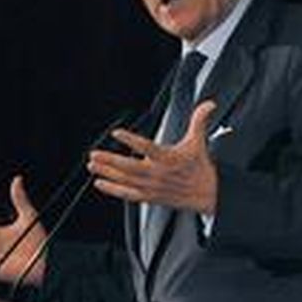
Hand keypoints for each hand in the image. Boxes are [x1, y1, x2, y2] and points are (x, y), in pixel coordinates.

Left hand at [88, 100, 218, 213]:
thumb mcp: (198, 142)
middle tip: (94, 154)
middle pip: (130, 167)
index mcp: (169, 158)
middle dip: (110, 161)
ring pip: (126, 180)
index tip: (117, 132)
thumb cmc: (200, 166)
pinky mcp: (150, 196)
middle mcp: (158, 173)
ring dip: (107, 173)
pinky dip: (113, 190)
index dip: (131, 140)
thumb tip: (209, 104)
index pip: (147, 147)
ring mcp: (153, 186)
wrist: (208, 194)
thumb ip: (199, 121)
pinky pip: (128, 194)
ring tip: (93, 165)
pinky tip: (100, 183)